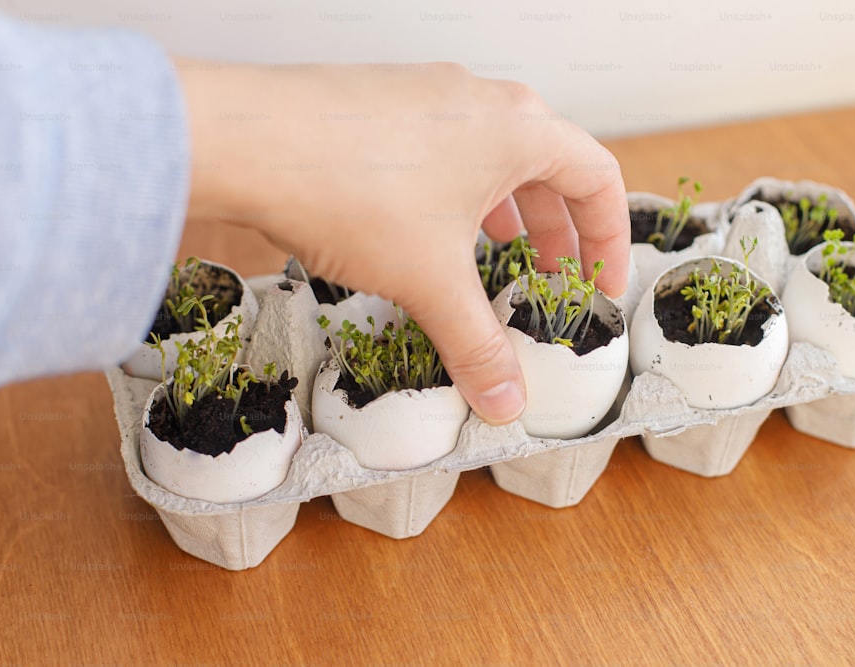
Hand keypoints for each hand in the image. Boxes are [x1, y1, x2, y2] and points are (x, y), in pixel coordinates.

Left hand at [178, 60, 628, 424]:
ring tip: (497, 253)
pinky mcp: (384, 99)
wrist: (245, 139)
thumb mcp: (430, 281)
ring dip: (505, 206)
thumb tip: (506, 402)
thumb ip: (477, 344)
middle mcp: (480, 99)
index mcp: (517, 130)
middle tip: (548, 277)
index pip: (598, 177)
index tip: (601, 282)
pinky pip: (443, 145)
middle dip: (555, 228)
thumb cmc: (351, 190)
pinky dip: (456, 188)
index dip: (609, 237)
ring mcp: (428, 92)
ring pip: (492, 152)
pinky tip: (427, 226)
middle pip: (548, 164)